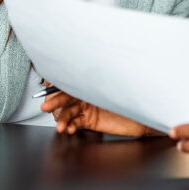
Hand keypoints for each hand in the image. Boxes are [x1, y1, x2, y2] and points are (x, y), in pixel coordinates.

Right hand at [40, 88, 156, 136]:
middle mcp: (85, 94)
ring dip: (62, 120)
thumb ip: (103, 77)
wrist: (144, 114)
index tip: (46, 84)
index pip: (70, 80)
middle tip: (44, 106)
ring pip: (69, 113)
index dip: (56, 82)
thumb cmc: (133, 95)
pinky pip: (77, 123)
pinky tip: (69, 129)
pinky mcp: (91, 121)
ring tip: (60, 127)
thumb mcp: (118, 83)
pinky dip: (71, 126)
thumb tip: (90, 60)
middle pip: (65, 97)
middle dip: (54, 102)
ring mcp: (87, 108)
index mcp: (89, 81)